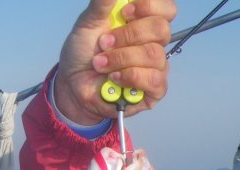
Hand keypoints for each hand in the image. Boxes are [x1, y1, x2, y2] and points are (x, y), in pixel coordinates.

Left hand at [55, 0, 175, 124]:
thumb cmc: (83, 54)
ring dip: (123, 58)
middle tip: (104, 43)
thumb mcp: (88, 23)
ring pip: (155, 55)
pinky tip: (114, 78)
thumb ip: (103, 3)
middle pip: (161, 30)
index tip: (125, 12)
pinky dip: (131, 77)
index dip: (149, 6)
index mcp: (144, 22)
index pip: (167, 9)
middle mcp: (154, 43)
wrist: (72, 85)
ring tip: (100, 64)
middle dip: (129, 35)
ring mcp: (156, 67)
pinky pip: (154, 80)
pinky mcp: (153, 91)